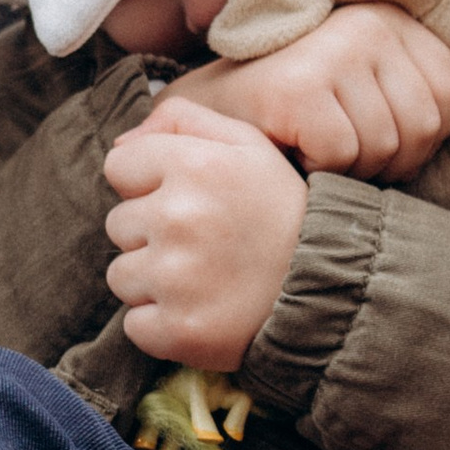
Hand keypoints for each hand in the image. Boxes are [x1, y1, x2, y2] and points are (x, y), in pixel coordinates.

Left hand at [104, 101, 308, 367]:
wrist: (331, 289)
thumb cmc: (282, 212)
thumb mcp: (249, 146)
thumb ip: (184, 120)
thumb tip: (120, 139)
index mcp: (195, 164)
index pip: (119, 166)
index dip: (148, 184)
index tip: (186, 200)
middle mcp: (180, 217)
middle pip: (118, 223)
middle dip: (152, 233)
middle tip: (205, 244)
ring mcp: (176, 278)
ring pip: (121, 275)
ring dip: (154, 280)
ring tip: (206, 278)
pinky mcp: (178, 328)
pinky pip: (135, 325)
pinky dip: (162, 324)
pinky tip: (203, 311)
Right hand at [163, 4, 449, 176]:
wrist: (197, 115)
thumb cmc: (286, 114)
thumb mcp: (360, 86)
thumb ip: (412, 91)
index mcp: (390, 18)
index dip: (419, 137)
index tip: (369, 137)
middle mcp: (367, 23)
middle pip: (424, 126)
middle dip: (387, 161)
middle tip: (338, 151)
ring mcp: (333, 50)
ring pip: (387, 146)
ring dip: (351, 169)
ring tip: (313, 148)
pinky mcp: (301, 87)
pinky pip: (345, 156)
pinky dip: (319, 171)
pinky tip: (291, 151)